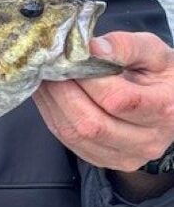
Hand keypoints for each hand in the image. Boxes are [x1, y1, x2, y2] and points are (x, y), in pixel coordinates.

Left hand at [33, 31, 173, 171]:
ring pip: (76, 136)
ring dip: (53, 104)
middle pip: (93, 124)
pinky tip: (48, 95)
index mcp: (164, 110)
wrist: (170, 101)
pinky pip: (69, 142)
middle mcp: (148, 141)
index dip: (88, 79)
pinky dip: (53, 116)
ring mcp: (126, 156)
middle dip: (63, 92)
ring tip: (44, 77)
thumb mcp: (152, 51)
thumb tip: (92, 49)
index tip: (72, 57)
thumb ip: (125, 46)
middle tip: (49, 67)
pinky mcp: (105, 160)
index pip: (118, 100)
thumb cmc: (159, 73)